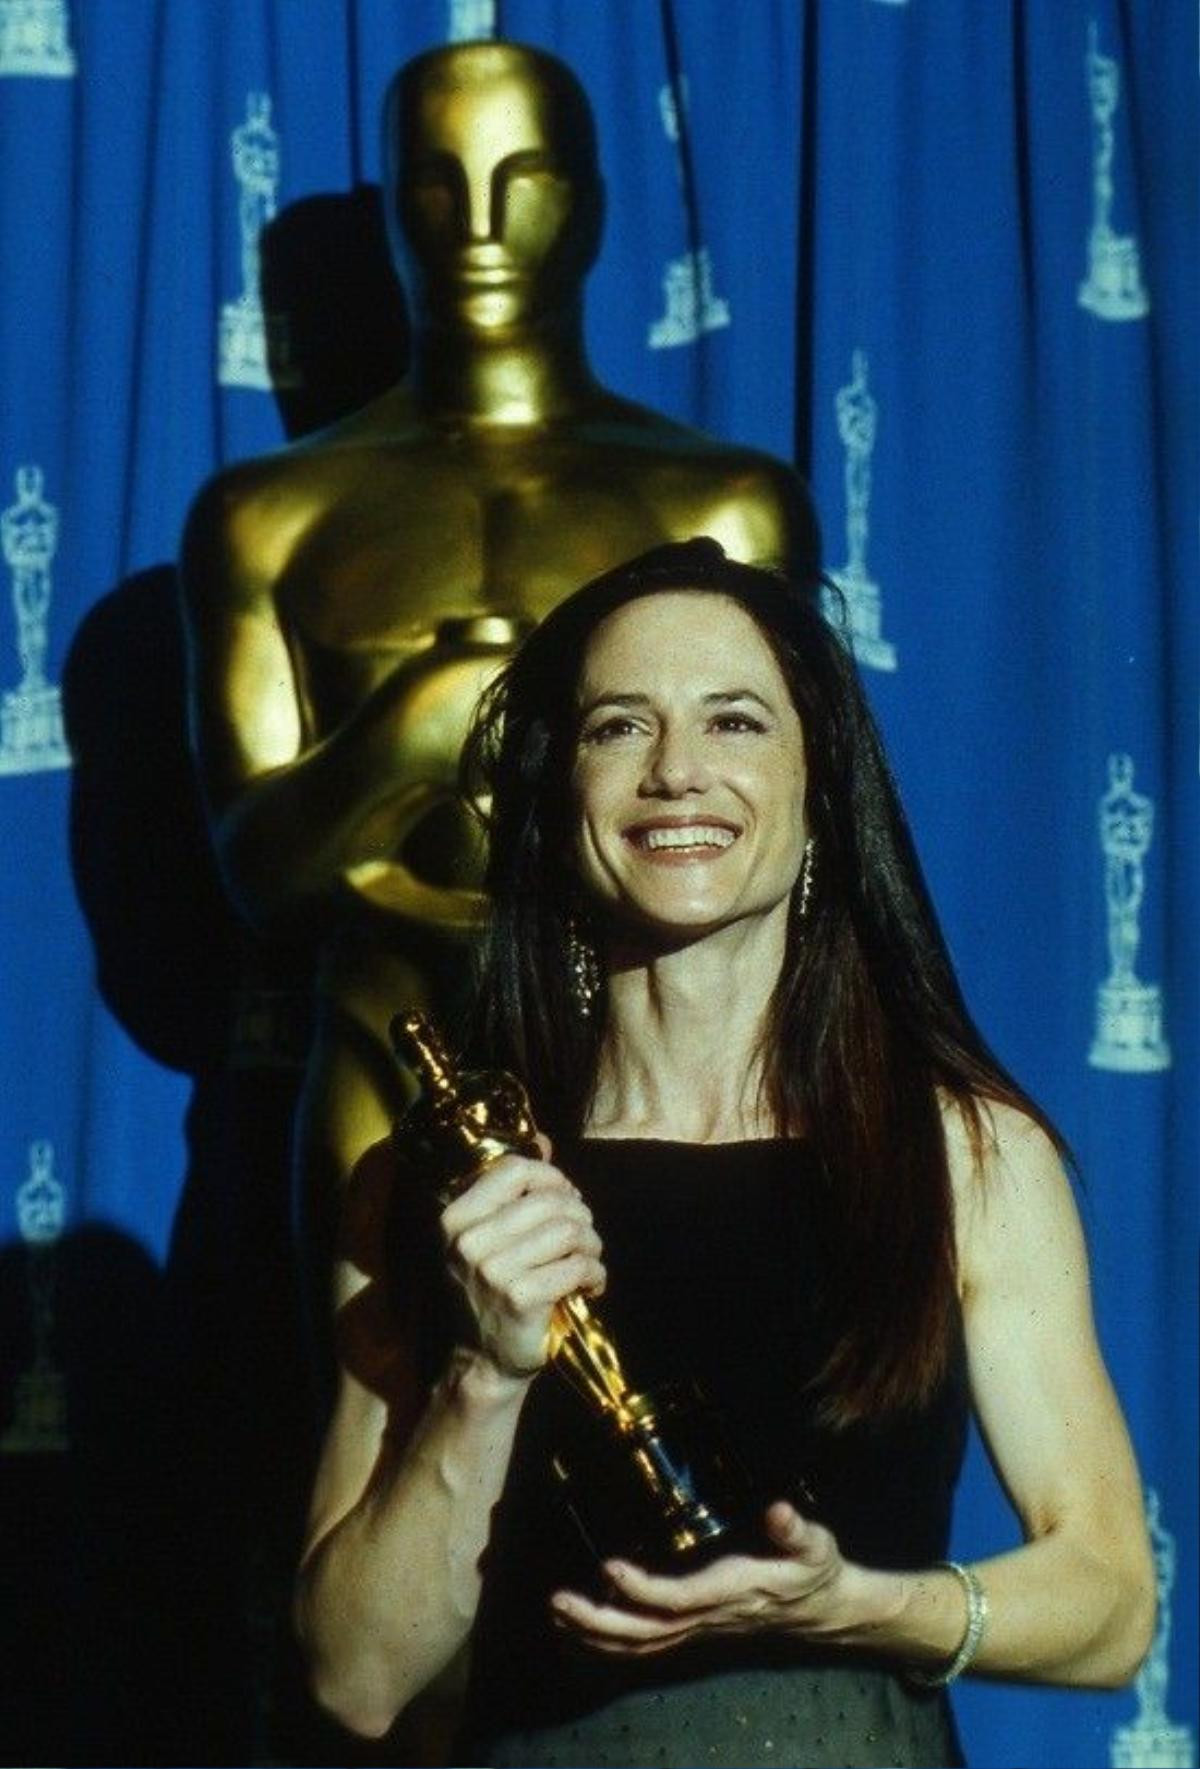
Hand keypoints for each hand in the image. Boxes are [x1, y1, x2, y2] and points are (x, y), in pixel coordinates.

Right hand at [440, 1152, 605, 1378]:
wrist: (484, 1362)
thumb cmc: (492, 1293)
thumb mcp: (488, 1238)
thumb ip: (512, 1190)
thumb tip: (543, 1139)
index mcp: (455, 1219)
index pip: (513, 1171)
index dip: (551, 1178)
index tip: (565, 1198)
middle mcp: (468, 1242)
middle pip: (550, 1201)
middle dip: (580, 1217)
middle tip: (584, 1239)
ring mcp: (493, 1270)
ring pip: (569, 1231)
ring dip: (592, 1246)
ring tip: (589, 1261)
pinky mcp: (521, 1298)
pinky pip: (578, 1266)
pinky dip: (595, 1274)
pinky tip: (591, 1285)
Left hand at [550, 1502, 850, 1656]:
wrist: (823, 1614)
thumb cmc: (814, 1572)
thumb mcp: (816, 1546)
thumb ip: (796, 1530)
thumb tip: (779, 1509)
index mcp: (729, 1593)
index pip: (679, 1599)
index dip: (642, 1589)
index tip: (609, 1567)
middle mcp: (707, 1618)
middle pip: (645, 1632)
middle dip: (598, 1621)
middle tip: (558, 1601)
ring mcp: (698, 1632)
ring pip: (640, 1646)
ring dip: (595, 1634)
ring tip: (556, 1614)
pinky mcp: (693, 1632)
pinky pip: (646, 1648)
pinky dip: (609, 1645)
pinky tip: (579, 1634)